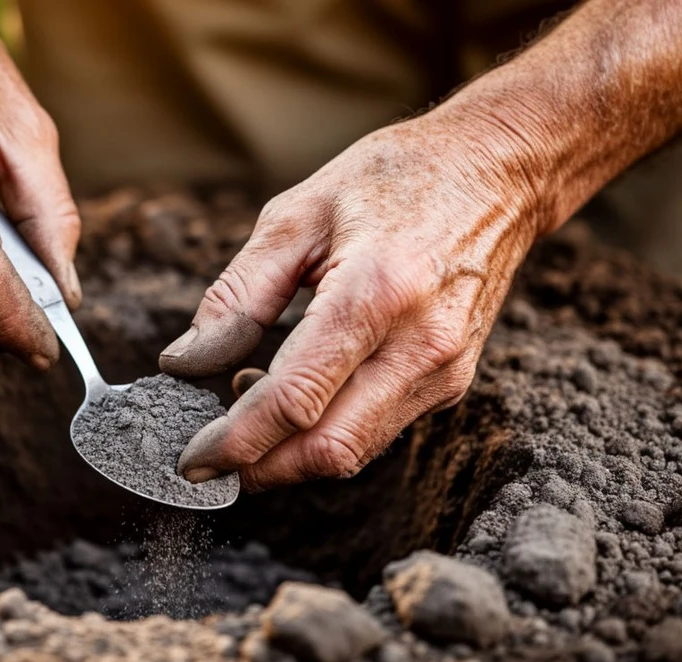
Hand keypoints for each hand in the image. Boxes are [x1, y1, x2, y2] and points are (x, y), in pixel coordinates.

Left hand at [160, 115, 546, 490]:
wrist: (497, 172)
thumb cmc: (395, 179)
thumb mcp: (298, 215)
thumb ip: (237, 294)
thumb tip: (185, 361)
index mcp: (375, 291)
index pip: (296, 399)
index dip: (236, 441)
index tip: (192, 459)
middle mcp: (419, 344)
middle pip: (328, 448)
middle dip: (260, 469)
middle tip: (209, 458)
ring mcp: (443, 371)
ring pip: (353, 451)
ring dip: (290, 454)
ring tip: (245, 412)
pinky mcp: (450, 382)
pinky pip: (377, 431)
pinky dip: (325, 431)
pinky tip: (294, 397)